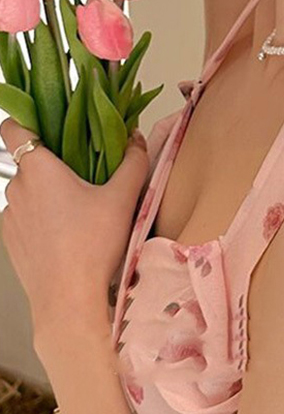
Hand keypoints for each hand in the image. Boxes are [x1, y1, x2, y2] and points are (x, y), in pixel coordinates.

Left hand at [0, 117, 149, 343]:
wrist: (69, 302)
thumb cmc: (95, 245)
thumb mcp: (125, 197)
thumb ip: (134, 160)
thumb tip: (136, 136)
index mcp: (40, 170)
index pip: (14, 128)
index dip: (25, 118)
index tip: (45, 116)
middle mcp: (18, 190)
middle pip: (31, 162)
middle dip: (55, 161)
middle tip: (86, 170)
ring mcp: (10, 218)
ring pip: (29, 191)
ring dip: (49, 191)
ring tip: (81, 206)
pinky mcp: (11, 242)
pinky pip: (26, 216)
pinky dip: (43, 216)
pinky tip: (69, 232)